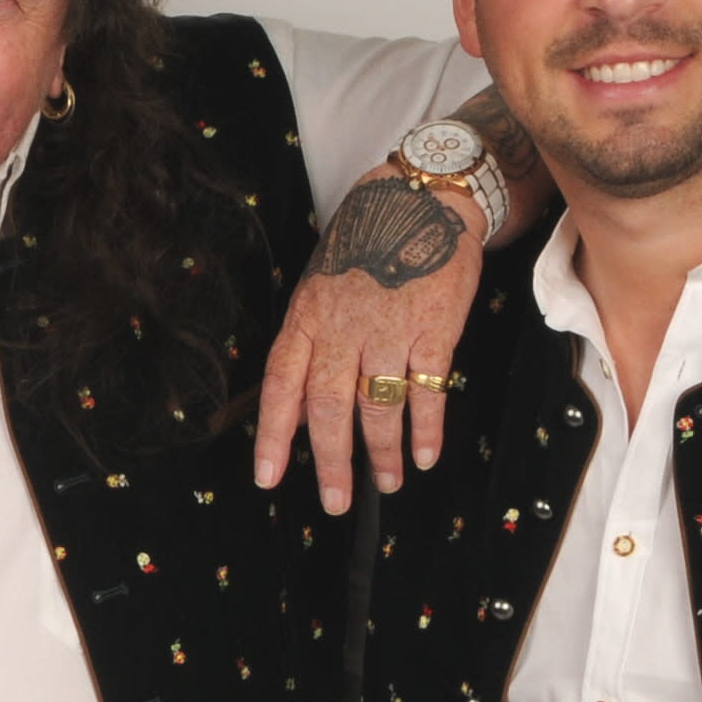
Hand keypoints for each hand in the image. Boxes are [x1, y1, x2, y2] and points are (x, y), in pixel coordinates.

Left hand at [254, 166, 485, 513]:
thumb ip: (311, 346)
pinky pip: (427, 390)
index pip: (281, 385)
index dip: (273, 435)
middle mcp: (342, 328)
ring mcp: (388, 330)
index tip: (268, 478)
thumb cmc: (367, 245)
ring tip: (387, 482)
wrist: (421, 200)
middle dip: (331, 462)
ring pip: (378, 406)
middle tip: (335, 501)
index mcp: (307, 318)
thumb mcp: (321, 288)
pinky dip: (426, 429)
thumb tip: (303, 410)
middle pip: (329, 408)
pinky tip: (423, 456)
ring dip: (383, 452)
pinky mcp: (433, 329)